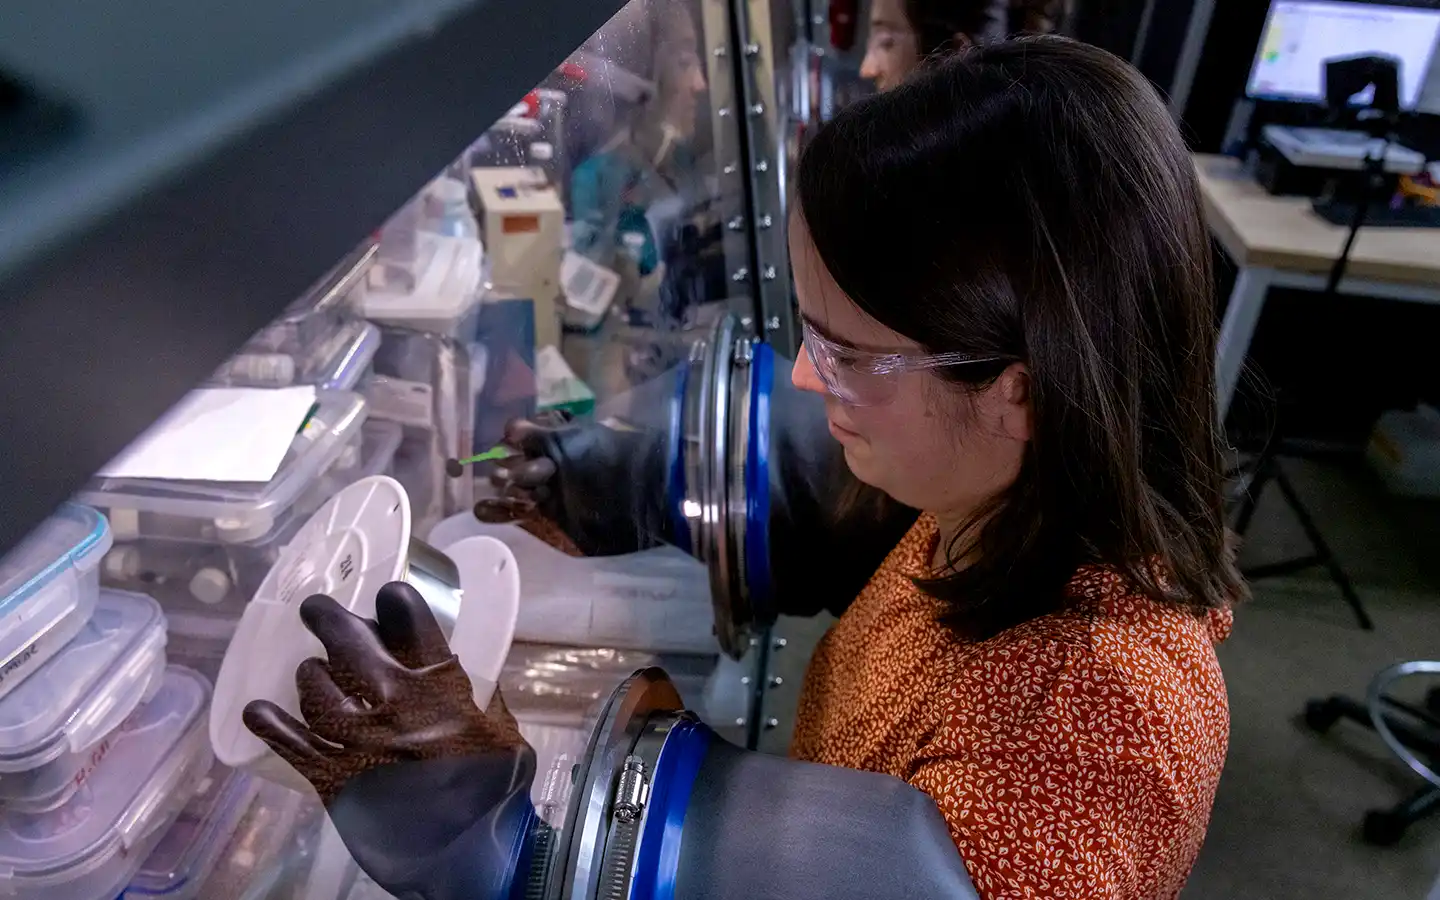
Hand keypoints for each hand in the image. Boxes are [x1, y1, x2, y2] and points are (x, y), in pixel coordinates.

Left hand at [242, 582, 528, 804]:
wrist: (473, 854)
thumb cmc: (495, 791)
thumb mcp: (501, 728)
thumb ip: (476, 694)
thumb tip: (459, 673)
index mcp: (441, 687)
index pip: (409, 618)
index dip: (394, 598)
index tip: (386, 595)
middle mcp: (393, 705)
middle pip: (348, 642)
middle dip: (328, 618)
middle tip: (316, 610)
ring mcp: (358, 741)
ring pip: (315, 688)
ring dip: (310, 674)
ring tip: (311, 671)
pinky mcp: (333, 778)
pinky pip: (290, 743)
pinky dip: (271, 724)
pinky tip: (257, 710)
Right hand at [474, 411, 671, 556]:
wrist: (647, 497)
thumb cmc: (613, 460)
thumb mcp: (578, 442)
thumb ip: (541, 436)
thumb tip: (508, 430)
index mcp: (557, 443)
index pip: (520, 440)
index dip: (513, 445)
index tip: (513, 448)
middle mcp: (551, 468)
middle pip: (515, 467)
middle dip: (513, 470)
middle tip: (526, 476)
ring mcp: (551, 496)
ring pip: (512, 492)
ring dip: (500, 493)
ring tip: (497, 495)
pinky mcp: (553, 522)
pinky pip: (519, 517)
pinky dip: (499, 514)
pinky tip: (482, 511)